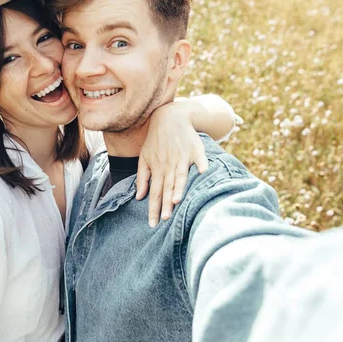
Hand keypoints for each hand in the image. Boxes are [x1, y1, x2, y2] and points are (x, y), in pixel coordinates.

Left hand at [136, 102, 208, 227]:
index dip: (153, 208)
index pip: (154, 193)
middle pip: (166, 188)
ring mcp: (182, 157)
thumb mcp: (144, 158)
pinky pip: (199, 158)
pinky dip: (201, 165)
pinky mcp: (195, 150)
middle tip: (164, 219)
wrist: (169, 117)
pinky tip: (203, 173)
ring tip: (176, 201)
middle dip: (165, 204)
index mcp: (157, 169)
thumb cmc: (155, 140)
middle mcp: (169, 165)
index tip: (153, 223)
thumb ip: (142, 178)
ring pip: (180, 176)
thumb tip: (140, 197)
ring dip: (178, 188)